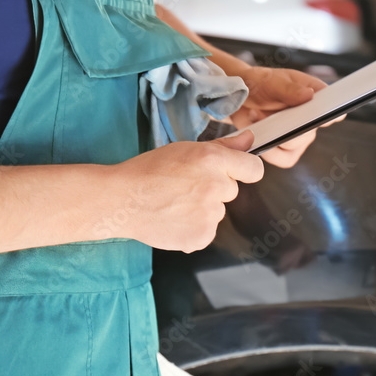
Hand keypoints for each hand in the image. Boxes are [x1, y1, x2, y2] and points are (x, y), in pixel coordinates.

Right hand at [114, 130, 263, 252]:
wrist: (122, 200)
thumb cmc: (148, 172)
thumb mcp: (185, 150)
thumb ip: (223, 147)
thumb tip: (250, 140)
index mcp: (213, 159)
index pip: (253, 169)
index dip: (243, 170)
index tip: (234, 173)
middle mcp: (216, 186)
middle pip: (231, 191)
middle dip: (213, 189)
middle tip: (184, 188)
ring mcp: (210, 214)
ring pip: (217, 212)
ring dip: (202, 210)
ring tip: (173, 204)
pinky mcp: (202, 236)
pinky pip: (207, 231)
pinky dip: (193, 229)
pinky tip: (173, 219)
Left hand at [231, 66, 344, 168]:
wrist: (237, 99)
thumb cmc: (258, 85)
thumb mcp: (270, 81)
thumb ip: (289, 88)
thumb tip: (309, 95)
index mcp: (314, 94)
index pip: (331, 105)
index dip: (331, 113)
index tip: (330, 118)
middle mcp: (311, 117)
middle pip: (309, 131)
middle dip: (285, 125)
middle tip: (263, 111)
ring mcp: (299, 135)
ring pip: (294, 145)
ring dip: (272, 135)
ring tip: (256, 116)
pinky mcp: (286, 150)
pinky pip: (284, 159)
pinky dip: (268, 150)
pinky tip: (258, 134)